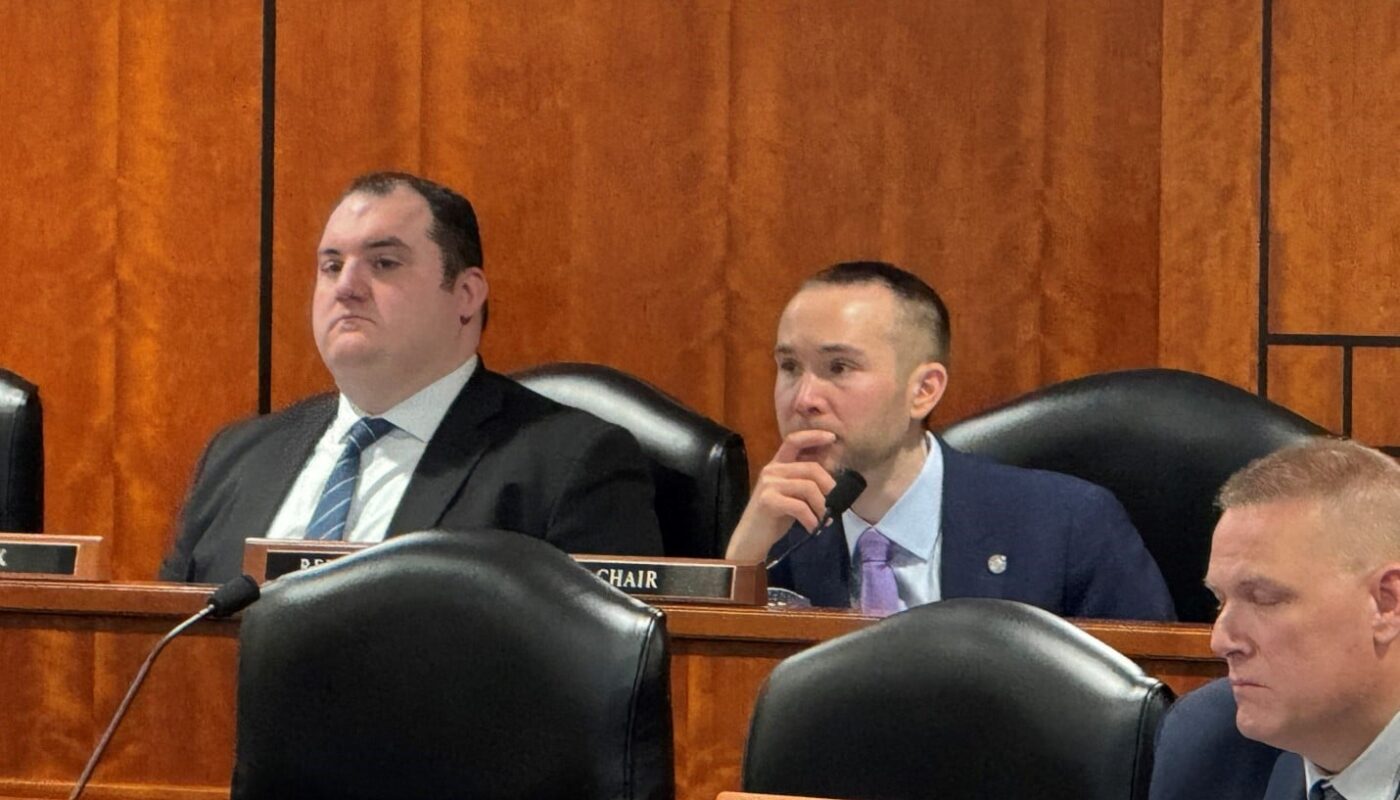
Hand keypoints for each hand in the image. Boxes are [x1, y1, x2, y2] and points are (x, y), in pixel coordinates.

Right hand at [725, 430, 837, 560]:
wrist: (751, 538)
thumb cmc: (774, 517)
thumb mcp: (791, 494)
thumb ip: (805, 481)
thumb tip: (833, 475)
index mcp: (778, 465)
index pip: (794, 440)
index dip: (813, 436)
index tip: (832, 438)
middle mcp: (772, 470)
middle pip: (811, 468)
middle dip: (829, 486)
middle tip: (836, 503)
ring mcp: (769, 484)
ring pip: (809, 487)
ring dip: (822, 506)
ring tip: (825, 520)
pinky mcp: (768, 501)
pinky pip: (800, 507)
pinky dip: (811, 519)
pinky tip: (813, 527)